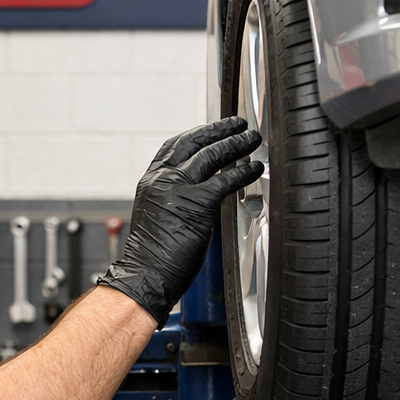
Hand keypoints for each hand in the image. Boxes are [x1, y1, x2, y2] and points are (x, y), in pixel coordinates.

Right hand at [97, 118, 261, 324]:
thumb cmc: (152, 256)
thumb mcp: (158, 215)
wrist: (145, 275)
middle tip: (237, 124)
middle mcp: (162, 179)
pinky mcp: (196, 203)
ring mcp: (178, 189)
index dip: (196, 133)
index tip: (212, 129)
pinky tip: (254, 169)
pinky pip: (225, 180)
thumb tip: (201, 193)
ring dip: (236, 144)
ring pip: (212, 154)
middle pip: (194, 142)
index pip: (174, 146)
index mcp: (151, 181)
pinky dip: (243, 173)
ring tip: (251, 139)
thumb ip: (175, 198)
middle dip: (219, 129)